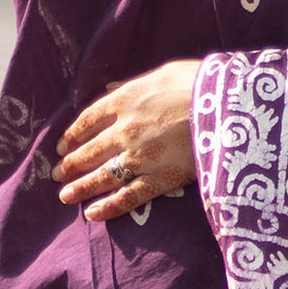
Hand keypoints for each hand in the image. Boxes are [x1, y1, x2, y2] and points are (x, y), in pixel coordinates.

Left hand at [56, 61, 200, 221]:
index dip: (72, 136)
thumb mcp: (162, 74)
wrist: (229, 106)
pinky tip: (93, 214)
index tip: (62, 147)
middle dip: (70, 165)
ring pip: (102, 177)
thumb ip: (131, 85)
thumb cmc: (200, 84)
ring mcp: (140, 157)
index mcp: (124, 100)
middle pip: (89, 151)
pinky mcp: (159, 179)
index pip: (87, 121)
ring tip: (65, 196)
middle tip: (58, 174)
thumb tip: (108, 89)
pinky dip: (108, 207)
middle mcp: (124, 130)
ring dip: (80, 188)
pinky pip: (128, 197)